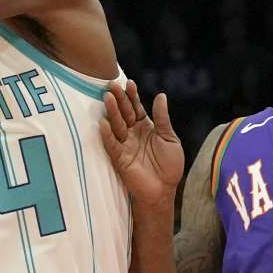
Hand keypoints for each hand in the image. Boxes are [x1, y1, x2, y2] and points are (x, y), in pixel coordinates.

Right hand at [99, 80, 184, 209]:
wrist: (164, 189)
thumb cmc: (170, 164)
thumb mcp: (169, 138)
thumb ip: (163, 118)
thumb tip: (160, 95)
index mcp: (145, 126)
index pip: (136, 107)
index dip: (132, 96)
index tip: (129, 83)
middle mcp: (132, 133)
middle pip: (124, 113)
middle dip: (119, 99)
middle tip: (112, 85)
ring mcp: (125, 144)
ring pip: (117, 125)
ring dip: (112, 112)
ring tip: (108, 98)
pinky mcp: (119, 158)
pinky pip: (112, 145)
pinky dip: (107, 135)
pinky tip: (103, 123)